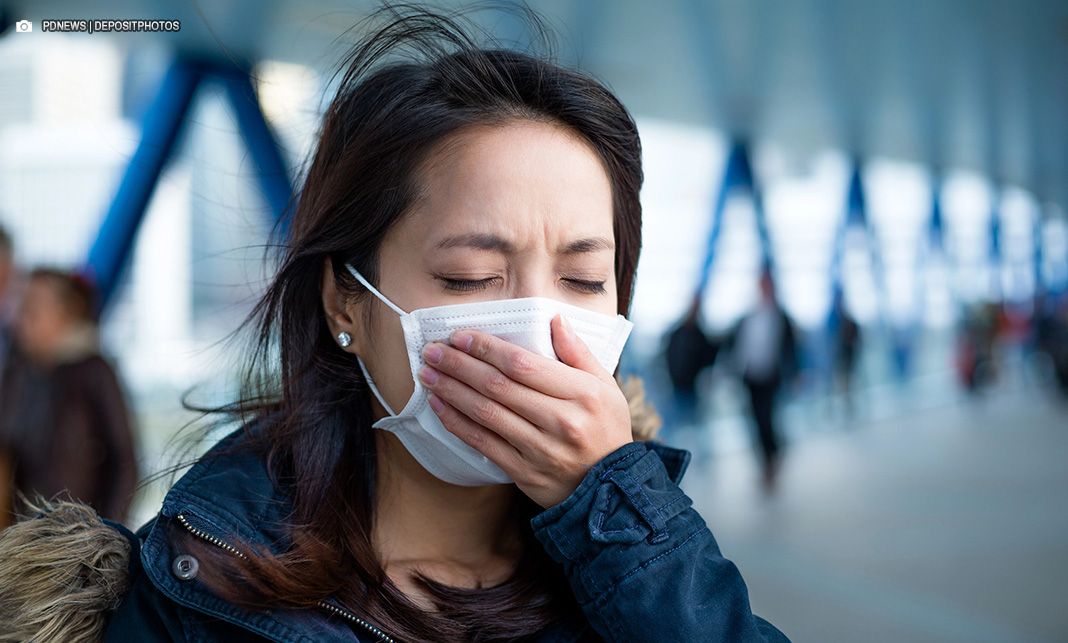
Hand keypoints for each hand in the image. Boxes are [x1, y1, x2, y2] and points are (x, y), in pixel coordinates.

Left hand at [417, 315, 632, 507]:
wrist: (611, 489)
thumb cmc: (606, 430)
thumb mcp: (605, 387)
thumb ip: (578, 352)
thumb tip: (554, 319)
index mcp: (582, 393)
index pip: (523, 364)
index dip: (487, 348)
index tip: (460, 336)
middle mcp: (561, 420)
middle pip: (499, 386)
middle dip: (459, 365)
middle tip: (432, 351)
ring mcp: (541, 449)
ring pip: (486, 413)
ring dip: (452, 391)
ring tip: (428, 375)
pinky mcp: (524, 472)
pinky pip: (484, 444)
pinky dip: (458, 424)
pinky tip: (440, 407)